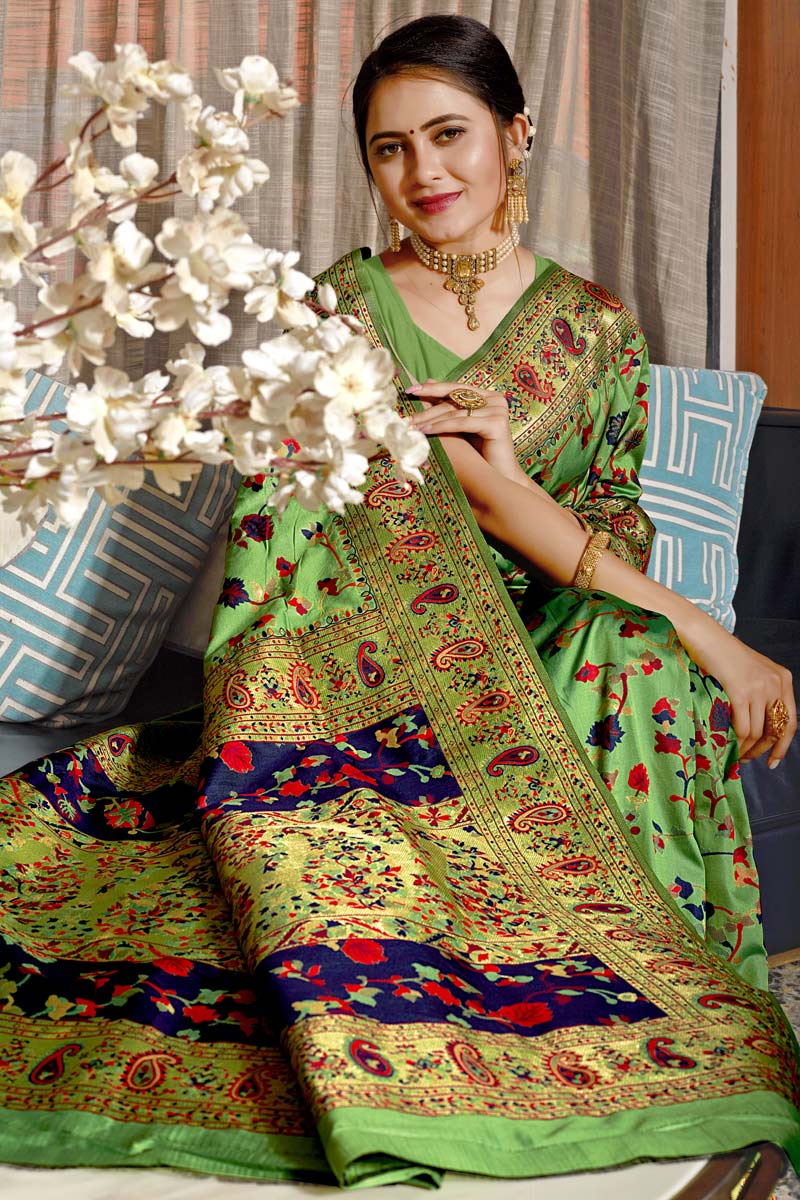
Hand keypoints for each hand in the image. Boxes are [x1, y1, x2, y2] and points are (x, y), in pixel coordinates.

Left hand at [407, 380, 522, 481]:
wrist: (498, 478)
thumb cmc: (477, 454)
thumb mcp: (459, 426)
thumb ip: (447, 405)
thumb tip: (427, 381)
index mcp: (488, 396)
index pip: (455, 388)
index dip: (432, 388)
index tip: (409, 391)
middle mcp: (495, 399)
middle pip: (454, 398)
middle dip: (427, 406)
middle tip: (406, 412)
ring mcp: (498, 409)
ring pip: (455, 411)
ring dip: (429, 418)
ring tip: (411, 425)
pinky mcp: (497, 423)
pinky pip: (462, 422)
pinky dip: (441, 426)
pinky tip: (425, 431)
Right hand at [675, 608, 795, 767]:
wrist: (704, 637)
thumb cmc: (722, 654)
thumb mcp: (752, 671)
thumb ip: (761, 693)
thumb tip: (757, 728)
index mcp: (782, 678)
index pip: (790, 721)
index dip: (783, 745)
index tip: (773, 761)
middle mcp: (775, 684)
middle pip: (774, 729)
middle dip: (762, 749)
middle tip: (748, 760)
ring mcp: (758, 688)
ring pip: (756, 732)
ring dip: (746, 748)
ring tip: (735, 754)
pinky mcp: (740, 692)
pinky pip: (741, 727)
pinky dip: (735, 741)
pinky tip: (728, 744)